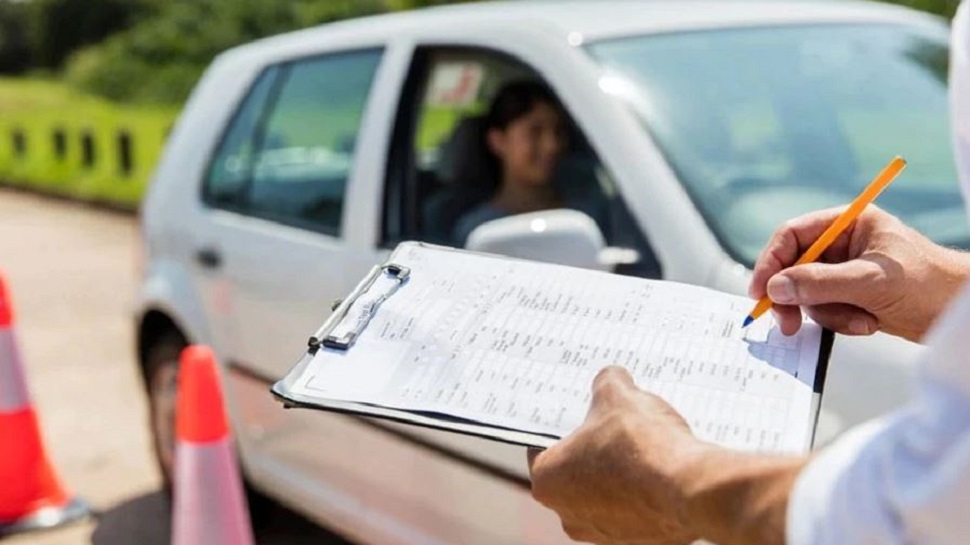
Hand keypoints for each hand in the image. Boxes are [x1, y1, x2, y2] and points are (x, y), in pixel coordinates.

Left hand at [527, 367, 804, 544]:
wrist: (691, 488)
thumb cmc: (642, 445)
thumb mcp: (618, 395)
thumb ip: (607, 383)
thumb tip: (612, 379)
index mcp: (547, 480)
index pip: (543, 445)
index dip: (563, 423)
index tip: (580, 411)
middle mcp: (567, 514)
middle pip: (574, 469)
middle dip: (593, 446)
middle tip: (614, 422)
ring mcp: (602, 532)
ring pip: (604, 490)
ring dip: (619, 469)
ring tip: (643, 443)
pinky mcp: (636, 539)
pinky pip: (633, 506)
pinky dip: (642, 489)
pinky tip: (659, 466)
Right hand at [750, 206, 969, 341]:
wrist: (959, 313)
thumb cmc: (928, 285)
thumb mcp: (870, 281)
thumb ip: (819, 282)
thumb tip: (775, 287)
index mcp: (849, 224)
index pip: (793, 235)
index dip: (771, 262)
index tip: (761, 292)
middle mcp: (843, 244)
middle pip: (794, 267)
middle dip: (795, 297)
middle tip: (787, 324)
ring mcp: (846, 271)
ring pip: (808, 293)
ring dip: (828, 313)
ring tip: (860, 320)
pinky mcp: (851, 296)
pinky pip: (824, 310)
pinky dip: (840, 321)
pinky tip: (868, 323)